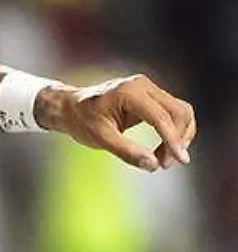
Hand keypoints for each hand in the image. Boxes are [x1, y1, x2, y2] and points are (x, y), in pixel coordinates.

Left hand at [39, 75, 195, 172]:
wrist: (70, 107)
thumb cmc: (81, 120)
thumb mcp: (100, 138)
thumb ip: (126, 151)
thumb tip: (153, 165)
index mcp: (128, 92)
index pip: (161, 117)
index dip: (173, 140)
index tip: (181, 160)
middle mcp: (142, 85)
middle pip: (179, 112)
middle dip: (178, 139)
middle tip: (165, 164)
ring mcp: (148, 89)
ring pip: (181, 112)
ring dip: (180, 136)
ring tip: (163, 159)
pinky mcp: (151, 97)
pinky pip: (173, 113)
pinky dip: (175, 132)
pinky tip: (165, 149)